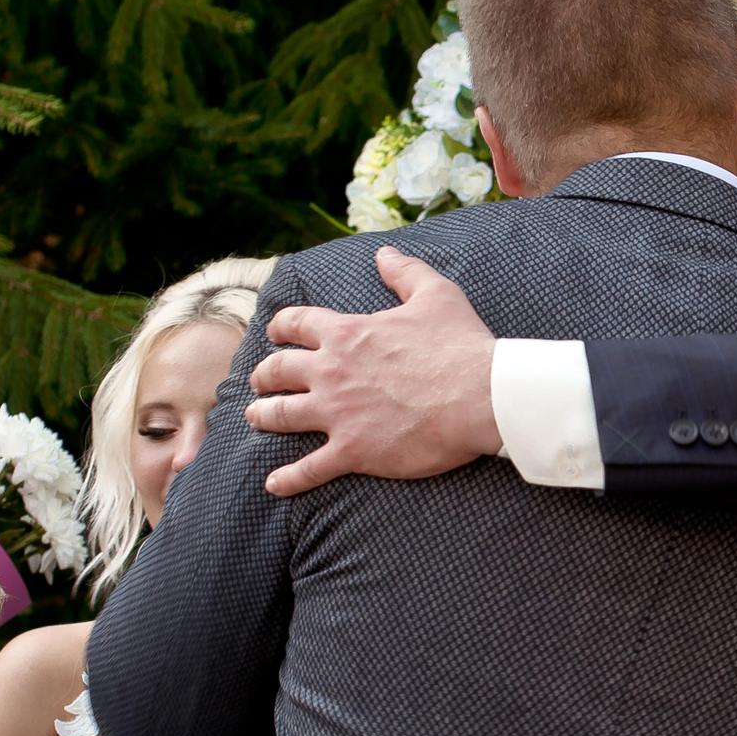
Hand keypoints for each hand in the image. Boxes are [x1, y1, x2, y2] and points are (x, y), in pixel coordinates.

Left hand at [245, 248, 498, 496]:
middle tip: (260, 380)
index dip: (280, 326)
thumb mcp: (435, 295)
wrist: (481, 397)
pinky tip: (274, 483)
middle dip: (263, 374)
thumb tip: (384, 252)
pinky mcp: (352, 450)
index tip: (274, 332)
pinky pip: (309, 469)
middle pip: (278, 370)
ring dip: (263, 416)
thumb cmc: (460, 346)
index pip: (297, 324)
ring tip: (255, 418)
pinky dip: (288, 478)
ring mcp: (337, 413)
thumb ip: (405, 272)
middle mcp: (331, 372)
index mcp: (347, 333)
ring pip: (281, 415)